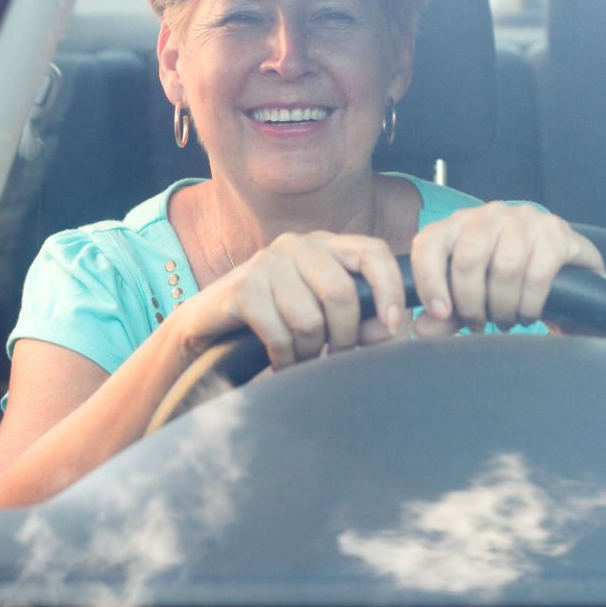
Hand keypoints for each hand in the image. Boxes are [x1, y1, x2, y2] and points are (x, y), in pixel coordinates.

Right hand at [173, 231, 407, 369]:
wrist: (210, 326)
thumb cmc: (278, 320)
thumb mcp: (325, 317)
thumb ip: (363, 322)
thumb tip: (390, 328)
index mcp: (327, 245)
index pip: (373, 252)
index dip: (391, 287)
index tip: (395, 325)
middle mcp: (298, 244)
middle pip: (342, 293)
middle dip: (345, 338)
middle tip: (336, 358)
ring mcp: (267, 262)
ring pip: (310, 320)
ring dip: (310, 353)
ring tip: (301, 358)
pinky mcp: (243, 288)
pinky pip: (280, 334)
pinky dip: (285, 358)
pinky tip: (280, 361)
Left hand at [410, 203, 605, 336]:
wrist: (568, 272)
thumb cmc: (510, 283)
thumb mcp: (472, 298)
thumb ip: (445, 314)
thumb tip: (420, 329)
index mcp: (459, 224)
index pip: (429, 243)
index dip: (429, 281)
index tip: (440, 314)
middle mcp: (490, 214)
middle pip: (468, 259)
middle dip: (471, 304)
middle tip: (479, 324)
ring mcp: (524, 219)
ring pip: (504, 269)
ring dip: (502, 307)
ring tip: (504, 320)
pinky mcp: (556, 232)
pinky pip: (537, 275)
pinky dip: (529, 305)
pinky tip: (528, 314)